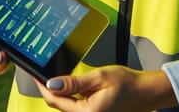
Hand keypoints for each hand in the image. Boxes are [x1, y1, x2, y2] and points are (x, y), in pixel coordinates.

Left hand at [33, 65, 177, 111]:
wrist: (145, 93)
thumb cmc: (127, 84)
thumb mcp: (99, 77)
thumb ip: (74, 83)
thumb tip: (51, 84)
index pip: (55, 100)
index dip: (42, 86)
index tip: (33, 72)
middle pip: (58, 105)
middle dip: (48, 89)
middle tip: (39, 71)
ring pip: (65, 107)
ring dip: (57, 94)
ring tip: (51, 76)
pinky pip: (74, 108)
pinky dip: (68, 98)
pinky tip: (67, 86)